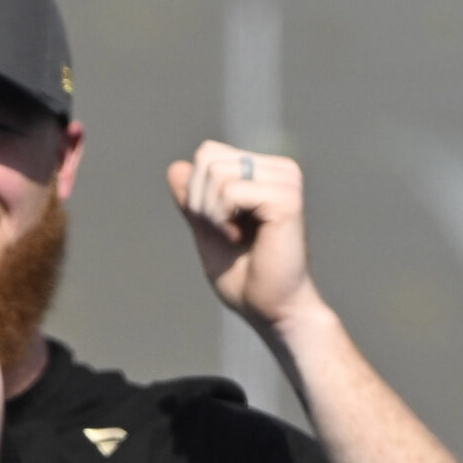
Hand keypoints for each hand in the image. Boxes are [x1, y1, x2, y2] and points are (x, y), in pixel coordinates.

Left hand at [166, 141, 324, 333]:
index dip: (196, 189)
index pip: (208, 153)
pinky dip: (221, 219)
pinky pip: (229, 192)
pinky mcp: (286, 199)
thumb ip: (192, 199)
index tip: (215, 223)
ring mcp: (286, 181)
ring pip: (215, 172)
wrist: (271, 309)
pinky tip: (238, 238)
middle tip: (221, 232)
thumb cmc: (244, 276)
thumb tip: (175, 166)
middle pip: (207, 157)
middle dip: (198, 200)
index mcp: (265, 172)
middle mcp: (280, 170)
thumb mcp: (207, 229)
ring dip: (209, 212)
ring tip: (231, 237)